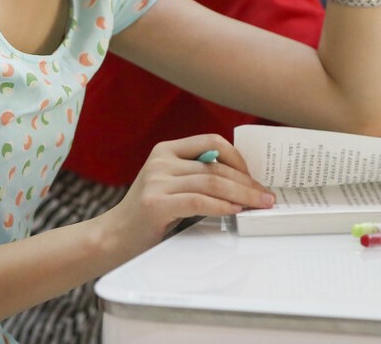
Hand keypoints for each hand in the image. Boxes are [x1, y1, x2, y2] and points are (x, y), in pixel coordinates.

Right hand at [98, 135, 274, 257]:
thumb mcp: (171, 185)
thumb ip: (197, 176)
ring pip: (211, 182)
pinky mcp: (156, 203)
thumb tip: (241, 180)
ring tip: (258, 205)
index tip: (253, 177)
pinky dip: (221, 206)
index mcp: (167, 149)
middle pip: (215, 166)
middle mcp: (162, 160)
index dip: (237, 157)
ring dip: (241, 195)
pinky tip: (235, 211)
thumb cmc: (148, 214)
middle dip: (247, 182)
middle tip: (266, 196)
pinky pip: (198, 201)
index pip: (211, 141)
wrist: (114, 237)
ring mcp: (157, 181)